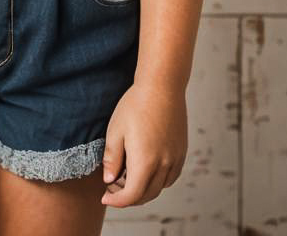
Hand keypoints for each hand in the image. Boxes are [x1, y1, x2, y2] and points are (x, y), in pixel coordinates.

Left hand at [100, 80, 187, 207]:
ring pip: (160, 187)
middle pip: (146, 195)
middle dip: (128, 197)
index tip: (105, 197)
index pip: (131, 196)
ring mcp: (175, 158)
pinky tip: (147, 168)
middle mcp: (163, 164)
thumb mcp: (115, 130)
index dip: (116, 201)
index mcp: (145, 162)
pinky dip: (159, 180)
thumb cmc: (135, 105)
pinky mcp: (181, 151)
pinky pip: (171, 176)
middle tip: (113, 186)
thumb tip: (109, 180)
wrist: (161, 86)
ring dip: (144, 190)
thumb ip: (112, 159)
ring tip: (128, 176)